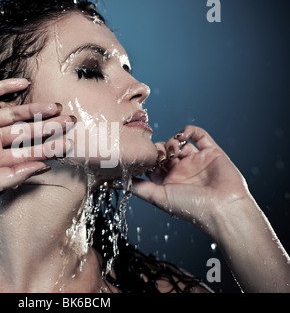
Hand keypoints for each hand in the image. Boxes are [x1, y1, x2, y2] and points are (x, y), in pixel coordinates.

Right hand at [0, 78, 72, 194]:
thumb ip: (13, 176)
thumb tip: (41, 168)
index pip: (28, 153)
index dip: (48, 149)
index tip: (68, 145)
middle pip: (26, 132)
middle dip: (48, 128)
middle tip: (71, 122)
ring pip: (14, 113)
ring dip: (35, 109)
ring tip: (56, 106)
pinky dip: (7, 87)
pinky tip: (25, 84)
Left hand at [132, 125, 252, 234]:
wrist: (223, 208)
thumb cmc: (191, 207)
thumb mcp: (159, 197)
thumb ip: (139, 187)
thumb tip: (118, 181)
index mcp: (168, 182)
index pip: (152, 163)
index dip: (146, 158)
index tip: (143, 157)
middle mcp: (181, 171)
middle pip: (163, 151)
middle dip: (159, 149)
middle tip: (160, 154)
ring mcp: (196, 160)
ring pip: (178, 142)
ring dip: (172, 141)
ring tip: (173, 149)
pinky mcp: (212, 152)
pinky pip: (199, 135)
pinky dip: (189, 131)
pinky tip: (183, 135)